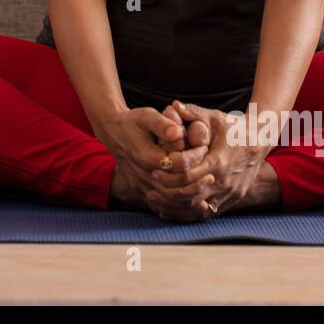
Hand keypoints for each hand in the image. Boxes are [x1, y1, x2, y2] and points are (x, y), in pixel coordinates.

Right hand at [92, 107, 210, 208]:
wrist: (112, 132)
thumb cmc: (133, 122)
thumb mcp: (146, 115)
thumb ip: (162, 124)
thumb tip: (178, 132)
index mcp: (146, 157)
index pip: (177, 164)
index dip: (194, 157)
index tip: (204, 148)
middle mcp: (143, 175)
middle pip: (174, 189)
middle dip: (196, 184)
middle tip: (211, 175)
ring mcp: (142, 185)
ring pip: (169, 201)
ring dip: (189, 199)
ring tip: (205, 192)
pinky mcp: (142, 190)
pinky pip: (162, 205)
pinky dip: (179, 208)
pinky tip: (193, 204)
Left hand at [147, 101, 269, 219]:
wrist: (260, 141)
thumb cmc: (234, 127)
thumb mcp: (214, 118)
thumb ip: (193, 113)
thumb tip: (172, 105)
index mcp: (219, 162)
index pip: (188, 176)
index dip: (169, 175)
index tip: (154, 169)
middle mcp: (224, 182)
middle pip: (191, 196)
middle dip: (168, 193)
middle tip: (150, 188)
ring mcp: (229, 193)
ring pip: (199, 209)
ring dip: (176, 208)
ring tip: (156, 201)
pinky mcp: (232, 200)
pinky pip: (209, 213)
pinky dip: (190, 213)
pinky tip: (173, 209)